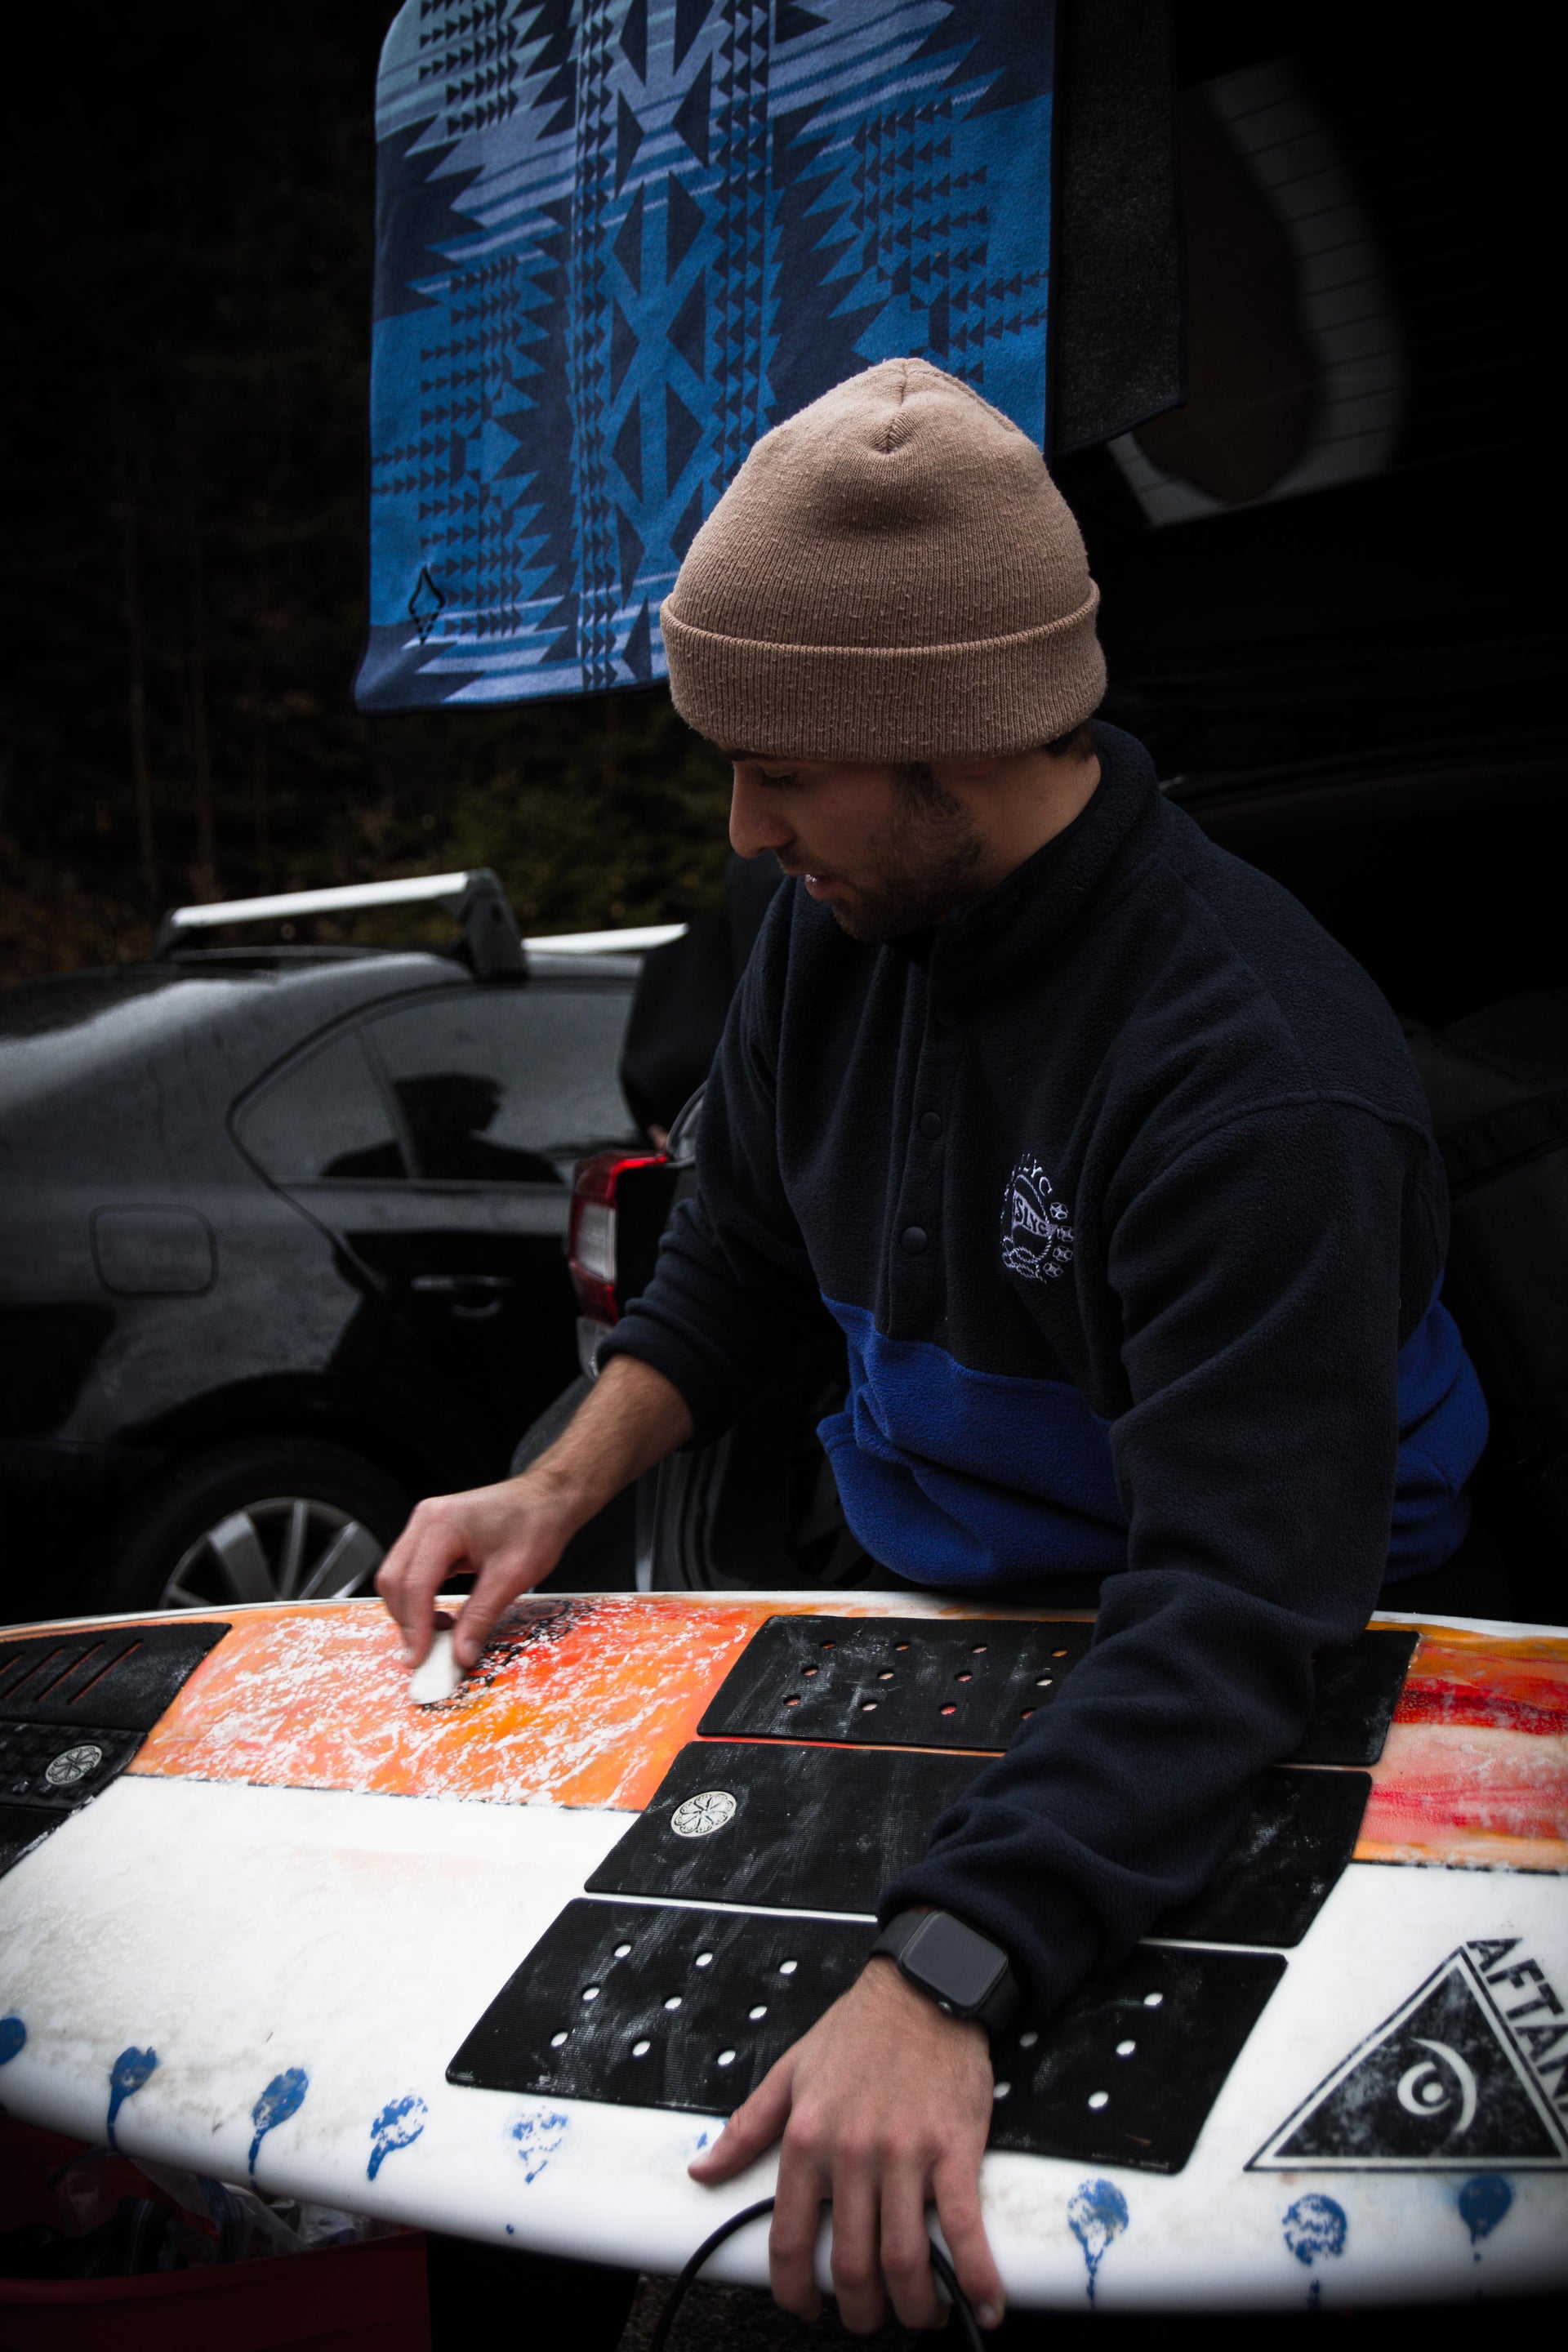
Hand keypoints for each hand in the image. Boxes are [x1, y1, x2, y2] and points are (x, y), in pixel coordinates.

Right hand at [375, 1471, 579, 1670]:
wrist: (546, 1499)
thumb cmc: (535, 1524)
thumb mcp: (512, 1576)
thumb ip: (481, 1617)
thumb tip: (460, 1655)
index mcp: (443, 1524)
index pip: (415, 1584)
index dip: (416, 1627)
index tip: (421, 1659)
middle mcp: (425, 1520)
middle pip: (395, 1582)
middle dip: (407, 1623)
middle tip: (427, 1655)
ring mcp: (424, 1526)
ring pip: (397, 1579)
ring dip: (411, 1613)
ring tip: (441, 1636)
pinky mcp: (429, 1536)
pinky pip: (411, 1574)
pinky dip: (420, 1601)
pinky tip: (442, 1617)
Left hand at [689, 1959, 1003, 2334]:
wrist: (923, 1989)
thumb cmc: (858, 2031)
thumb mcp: (790, 2072)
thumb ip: (746, 2128)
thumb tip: (702, 2169)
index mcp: (807, 2139)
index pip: (790, 2240)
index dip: (795, 2291)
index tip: (805, 2308)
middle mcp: (852, 2154)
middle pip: (853, 2265)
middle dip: (859, 2311)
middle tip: (867, 2317)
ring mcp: (906, 2155)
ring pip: (905, 2261)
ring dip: (914, 2307)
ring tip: (919, 2314)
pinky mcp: (955, 2150)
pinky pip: (966, 2229)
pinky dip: (978, 2277)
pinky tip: (985, 2303)